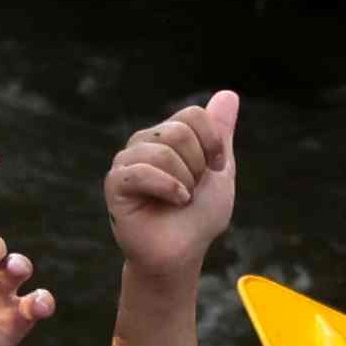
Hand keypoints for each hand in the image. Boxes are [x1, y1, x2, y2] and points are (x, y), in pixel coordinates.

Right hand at [102, 91, 241, 282]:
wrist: (182, 252)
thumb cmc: (199, 216)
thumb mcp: (220, 171)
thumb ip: (220, 133)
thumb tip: (229, 93)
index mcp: (167, 135)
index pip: (194, 115)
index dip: (213, 142)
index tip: (214, 169)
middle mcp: (144, 142)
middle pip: (180, 132)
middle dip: (197, 167)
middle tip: (190, 190)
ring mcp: (127, 161)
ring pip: (164, 152)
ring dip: (184, 182)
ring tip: (180, 199)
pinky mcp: (115, 183)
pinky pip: (142, 172)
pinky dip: (168, 188)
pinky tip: (174, 202)